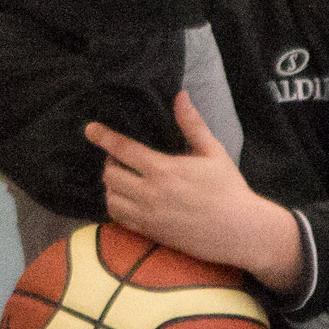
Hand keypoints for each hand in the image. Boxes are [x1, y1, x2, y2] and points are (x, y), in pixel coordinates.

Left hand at [84, 92, 302, 289]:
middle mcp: (149, 193)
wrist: (238, 231)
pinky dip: (116, 206)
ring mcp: (146, 216)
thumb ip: (192, 125)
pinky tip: (126, 199)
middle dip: (110, 163)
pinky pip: (119, 219)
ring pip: (110, 199)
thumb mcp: (213, 152)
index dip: (104, 137)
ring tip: (123, 178)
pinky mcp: (149, 232)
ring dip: (111, 186)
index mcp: (163, 169)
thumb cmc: (228, 189)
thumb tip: (180, 96)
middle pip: (110, 175)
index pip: (124, 150)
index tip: (90, 129)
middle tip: (120, 158)